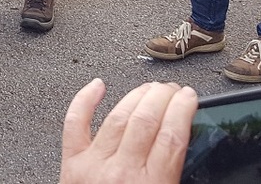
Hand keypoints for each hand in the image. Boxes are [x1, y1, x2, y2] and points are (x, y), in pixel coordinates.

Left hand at [60, 79, 197, 183]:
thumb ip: (172, 176)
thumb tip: (184, 150)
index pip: (172, 134)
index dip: (183, 108)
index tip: (190, 97)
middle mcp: (121, 172)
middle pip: (147, 118)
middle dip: (164, 97)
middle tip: (173, 90)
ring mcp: (94, 165)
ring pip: (119, 115)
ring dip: (137, 95)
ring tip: (150, 88)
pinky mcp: (71, 164)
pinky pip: (75, 123)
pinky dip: (85, 100)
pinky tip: (97, 86)